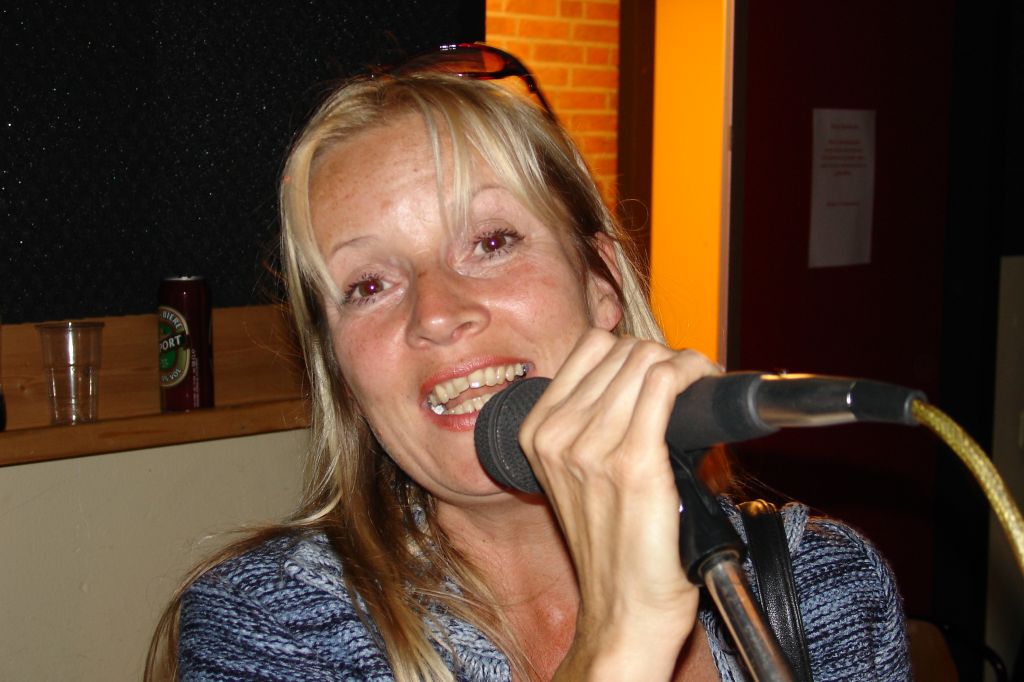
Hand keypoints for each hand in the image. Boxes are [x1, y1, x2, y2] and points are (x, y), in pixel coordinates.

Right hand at [517, 329, 720, 679]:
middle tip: (690, 381)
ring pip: (647, 361)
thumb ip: (591, 424)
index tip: (659, 368)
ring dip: (684, 364)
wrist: (623, 610)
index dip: (633, 350)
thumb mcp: (576, 477)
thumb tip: (642, 375)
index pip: (590, 348)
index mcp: (536, 432)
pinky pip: (665, 385)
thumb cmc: (611, 546)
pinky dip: (692, 374)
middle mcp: (557, 435)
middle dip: (664, 357)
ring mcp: (592, 448)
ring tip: (701, 385)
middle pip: (623, 351)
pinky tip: (705, 385)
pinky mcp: (634, 464)